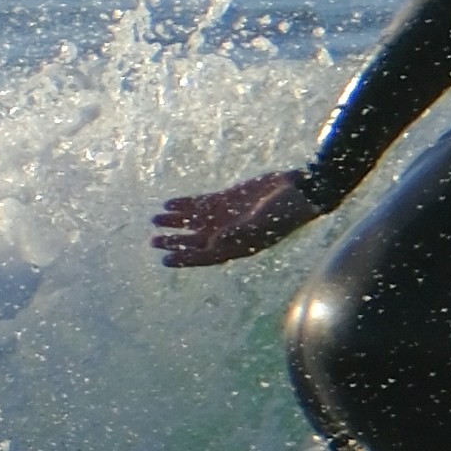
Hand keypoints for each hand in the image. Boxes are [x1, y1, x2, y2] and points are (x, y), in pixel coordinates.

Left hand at [148, 169, 321, 269]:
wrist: (297, 190)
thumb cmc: (284, 211)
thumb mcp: (262, 223)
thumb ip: (238, 232)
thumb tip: (213, 242)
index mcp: (237, 246)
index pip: (205, 256)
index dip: (185, 260)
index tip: (165, 261)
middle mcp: (228, 234)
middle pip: (194, 241)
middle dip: (174, 242)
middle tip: (153, 242)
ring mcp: (227, 216)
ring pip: (194, 222)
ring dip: (175, 222)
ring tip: (154, 220)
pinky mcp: (227, 199)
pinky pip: (201, 204)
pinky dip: (185, 204)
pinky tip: (169, 203)